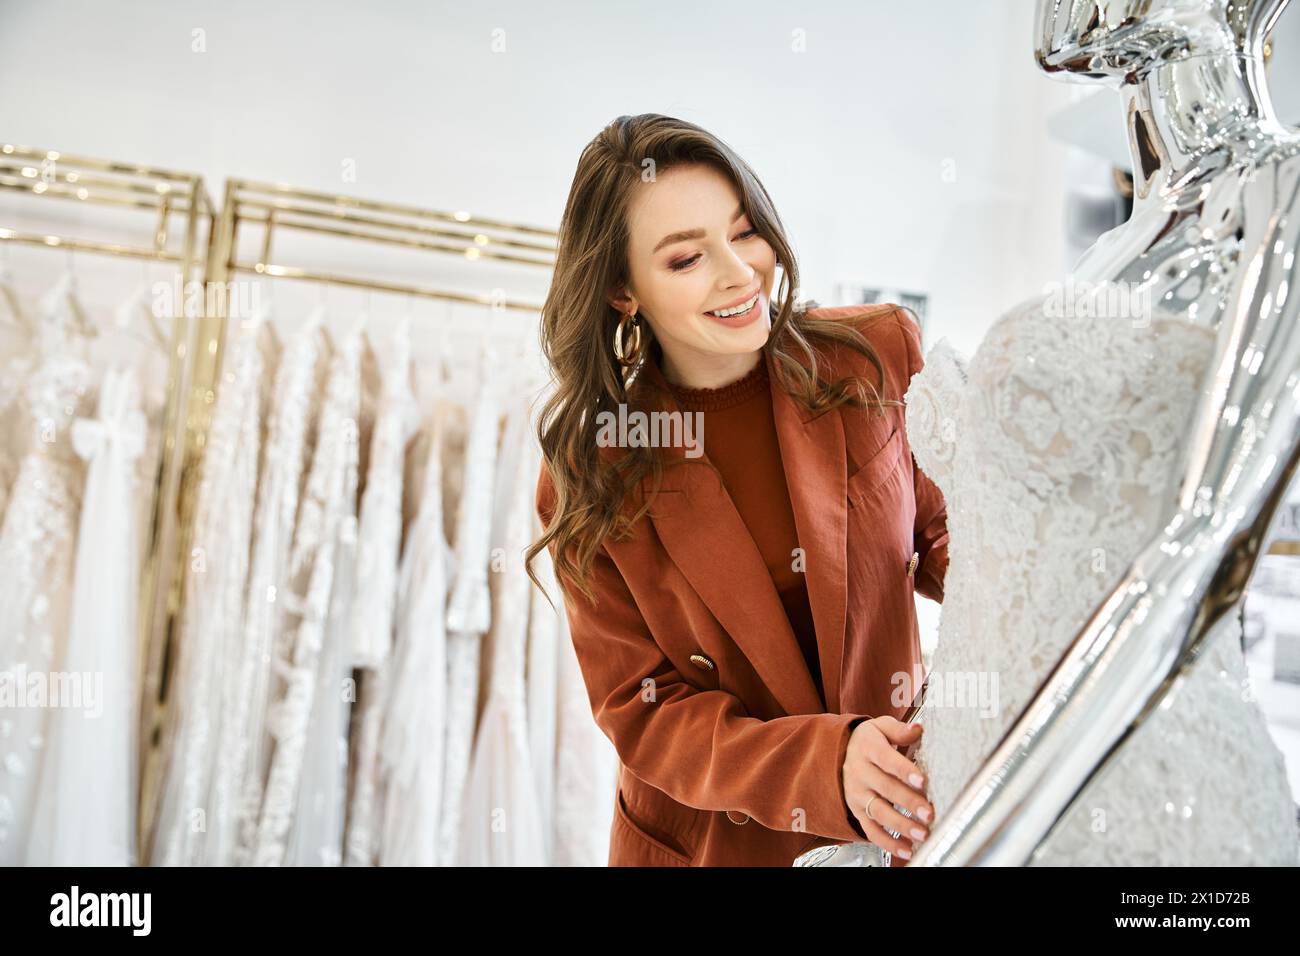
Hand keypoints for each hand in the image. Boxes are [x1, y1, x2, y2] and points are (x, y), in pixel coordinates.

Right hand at [842, 717, 931, 860]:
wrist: (839, 752)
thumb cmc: (868, 741)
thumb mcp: (880, 727)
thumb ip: (898, 730)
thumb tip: (918, 729)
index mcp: (867, 749)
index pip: (886, 760)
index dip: (904, 770)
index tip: (922, 780)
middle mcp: (860, 773)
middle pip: (885, 789)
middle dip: (909, 802)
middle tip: (929, 814)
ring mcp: (858, 794)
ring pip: (879, 812)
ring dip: (901, 826)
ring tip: (922, 835)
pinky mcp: (858, 811)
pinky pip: (870, 830)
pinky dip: (888, 843)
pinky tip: (906, 850)